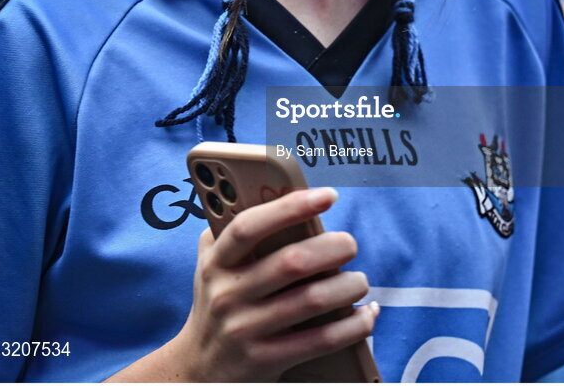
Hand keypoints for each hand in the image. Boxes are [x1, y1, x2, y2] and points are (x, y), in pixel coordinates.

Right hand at [174, 186, 377, 381]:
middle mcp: (228, 294)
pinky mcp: (266, 361)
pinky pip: (321, 341)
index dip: (291, 206)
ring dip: (348, 287)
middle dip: (332, 248)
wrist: (197, 369)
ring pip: (312, 300)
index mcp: (217, 261)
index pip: (250, 226)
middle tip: (350, 244)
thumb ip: (233, 229)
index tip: (327, 195)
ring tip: (360, 280)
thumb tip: (279, 194)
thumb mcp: (212, 263)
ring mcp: (245, 330)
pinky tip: (366, 315)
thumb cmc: (217, 300)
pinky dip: (352, 326)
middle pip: (291, 262)